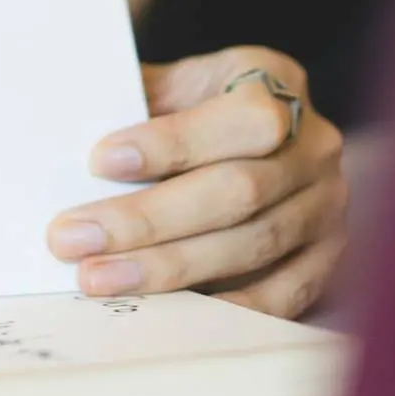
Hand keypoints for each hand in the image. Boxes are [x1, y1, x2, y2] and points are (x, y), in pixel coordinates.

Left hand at [47, 48, 347, 318]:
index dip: (173, 143)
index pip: (240, 118)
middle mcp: (315, 144)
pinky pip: (282, 295)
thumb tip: (67, 127)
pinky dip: (222, 308)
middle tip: (74, 237)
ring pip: (251, 245)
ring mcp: (327, 205)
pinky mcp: (327, 258)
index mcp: (277, 81)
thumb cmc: (191, 105)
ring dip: (168, 268)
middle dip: (148, 220)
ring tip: (98, 276)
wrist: (250, 135)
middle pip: (238, 191)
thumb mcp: (171, 82)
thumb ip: (134, 100)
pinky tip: (165, 313)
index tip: (100, 161)